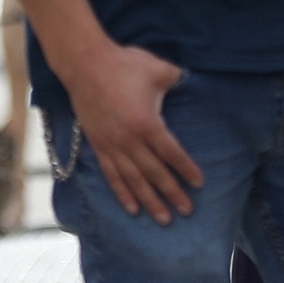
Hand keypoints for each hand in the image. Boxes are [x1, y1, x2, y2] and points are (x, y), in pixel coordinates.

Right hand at [60, 37, 203, 223]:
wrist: (84, 63)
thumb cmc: (123, 64)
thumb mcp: (158, 69)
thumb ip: (179, 80)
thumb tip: (193, 82)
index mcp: (147, 123)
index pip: (171, 153)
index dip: (186, 169)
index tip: (199, 184)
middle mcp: (129, 140)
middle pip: (155, 173)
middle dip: (172, 193)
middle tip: (187, 210)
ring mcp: (112, 145)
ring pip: (134, 180)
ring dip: (150, 201)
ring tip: (164, 219)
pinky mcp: (98, 145)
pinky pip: (112, 175)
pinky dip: (122, 193)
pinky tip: (132, 208)